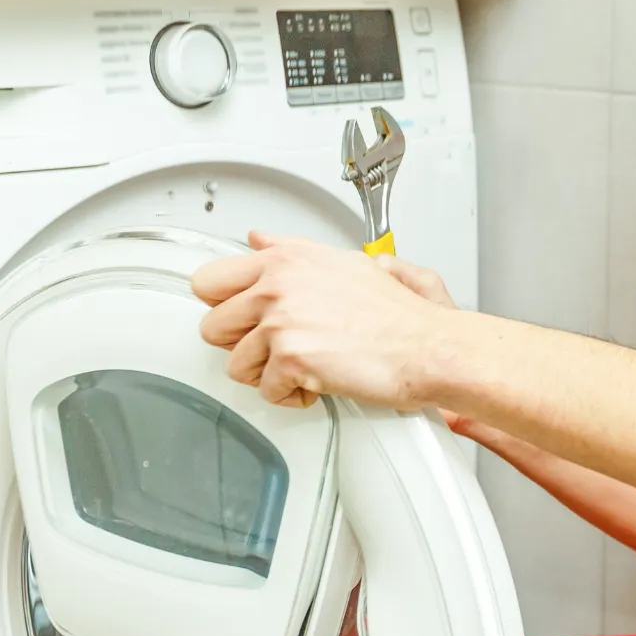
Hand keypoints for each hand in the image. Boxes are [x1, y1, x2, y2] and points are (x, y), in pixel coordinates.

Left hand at [191, 232, 450, 408]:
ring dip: (268, 374)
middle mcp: (278, 285)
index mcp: (285, 259)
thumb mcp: (342, 263)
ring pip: (236, 365)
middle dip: (241, 345)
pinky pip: (266, 391)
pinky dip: (292, 396)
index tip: (238, 318)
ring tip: (303, 366)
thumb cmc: (396, 314)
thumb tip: (257, 240)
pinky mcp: (291, 358)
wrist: (426, 348)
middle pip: (213, 327)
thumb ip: (290, 250)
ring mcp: (281, 321)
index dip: (224, 306)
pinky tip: (316, 382)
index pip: (210, 280)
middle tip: (275, 348)